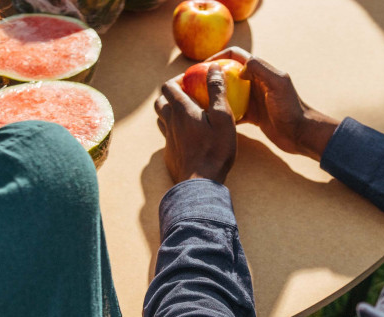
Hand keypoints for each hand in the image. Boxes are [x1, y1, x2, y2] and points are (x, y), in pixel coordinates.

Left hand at [154, 64, 236, 183]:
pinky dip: (174, 129)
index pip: (168, 86)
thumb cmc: (215, 150)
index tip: (192, 80)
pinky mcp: (169, 153)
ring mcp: (168, 139)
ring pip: (161, 118)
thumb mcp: (223, 117)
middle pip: (160, 101)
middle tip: (187, 95)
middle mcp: (170, 122)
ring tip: (187, 113)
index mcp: (181, 110)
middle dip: (170, 94)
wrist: (200, 183)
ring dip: (170, 111)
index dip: (177, 79)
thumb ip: (217, 91)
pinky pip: (167, 136)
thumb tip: (214, 67)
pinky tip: (188, 135)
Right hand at [207, 47, 339, 160]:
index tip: (201, 67)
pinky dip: (223, 113)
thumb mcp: (278, 84)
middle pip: (228, 73)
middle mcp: (256, 82)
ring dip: (215, 95)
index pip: (234, 56)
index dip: (217, 57)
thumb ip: (261, 69)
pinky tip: (211, 119)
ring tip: (198, 102)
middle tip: (193, 85)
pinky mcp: (253, 115)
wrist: (301, 133)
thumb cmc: (291, 108)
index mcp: (261, 71)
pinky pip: (233, 111)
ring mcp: (254, 99)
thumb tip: (240, 64)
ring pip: (229, 93)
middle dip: (212, 76)